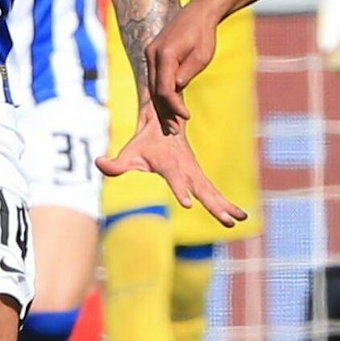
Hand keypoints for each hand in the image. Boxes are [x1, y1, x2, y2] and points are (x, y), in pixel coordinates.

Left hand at [98, 106, 246, 228]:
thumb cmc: (144, 141)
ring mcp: (195, 173)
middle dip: (214, 205)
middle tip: (226, 220)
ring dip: (225, 206)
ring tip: (240, 220)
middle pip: (202, 189)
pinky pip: (214, 192)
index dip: (180, 190)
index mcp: (170, 164)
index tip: (188, 204)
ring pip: (212, 192)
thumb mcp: (129, 152)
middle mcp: (186, 169)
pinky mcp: (199, 176)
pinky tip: (238, 217)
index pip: (176, 179)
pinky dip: (226, 203)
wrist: (165, 119)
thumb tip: (99, 163)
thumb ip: (115, 163)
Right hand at [144, 0, 220, 128]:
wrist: (198, 12)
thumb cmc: (203, 34)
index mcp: (165, 55)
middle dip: (165, 110)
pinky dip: (161, 92)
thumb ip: (186, 74)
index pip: (164, 89)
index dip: (174, 107)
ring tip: (171, 122)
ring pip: (152, 84)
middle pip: (154, 89)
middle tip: (173, 129)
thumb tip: (175, 90)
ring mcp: (150, 52)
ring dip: (161, 104)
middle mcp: (152, 54)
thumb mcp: (201, 57)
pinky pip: (154, 77)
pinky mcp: (152, 53)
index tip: (186, 117)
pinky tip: (168, 105)